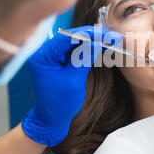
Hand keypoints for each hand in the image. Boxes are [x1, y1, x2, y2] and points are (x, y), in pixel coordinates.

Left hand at [21, 25, 121, 145]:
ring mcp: (52, 56)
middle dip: (92, 36)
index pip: (65, 38)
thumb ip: (84, 59)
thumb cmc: (59, 104)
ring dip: (93, 41)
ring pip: (75, 42)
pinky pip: (75, 50)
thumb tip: (96, 41)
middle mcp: (45, 53)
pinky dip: (88, 48)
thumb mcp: (74, 80)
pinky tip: (102, 46)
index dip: (87, 34)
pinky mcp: (59, 60)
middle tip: (111, 36)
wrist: (51, 119)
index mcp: (42, 57)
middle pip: (71, 37)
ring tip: (111, 40)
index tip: (104, 34)